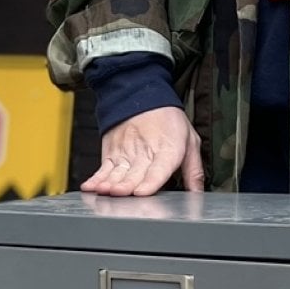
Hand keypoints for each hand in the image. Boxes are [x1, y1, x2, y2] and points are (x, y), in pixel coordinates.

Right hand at [81, 107, 204, 196]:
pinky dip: (96, 179)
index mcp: (167, 150)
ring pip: (117, 172)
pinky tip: (90, 187)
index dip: (150, 181)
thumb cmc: (167, 120)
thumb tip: (198, 196)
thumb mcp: (190, 141)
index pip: (158, 169)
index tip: (142, 192)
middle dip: (127, 186)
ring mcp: (125, 152)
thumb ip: (194, 171)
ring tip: (104, 191)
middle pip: (135, 174)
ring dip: (110, 183)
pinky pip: (103, 169)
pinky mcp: (112, 153)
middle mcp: (144, 152)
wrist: (141, 92)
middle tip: (121, 195)